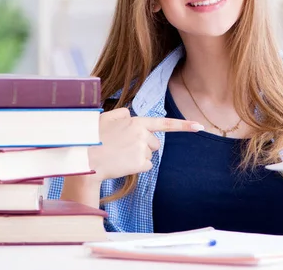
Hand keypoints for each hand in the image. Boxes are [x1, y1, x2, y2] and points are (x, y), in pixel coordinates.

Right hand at [88, 108, 203, 181]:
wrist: (83, 159)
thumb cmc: (90, 138)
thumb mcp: (105, 118)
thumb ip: (122, 114)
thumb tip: (130, 114)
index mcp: (135, 121)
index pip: (164, 123)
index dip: (184, 125)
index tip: (199, 127)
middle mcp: (142, 133)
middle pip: (154, 143)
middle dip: (143, 145)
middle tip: (121, 147)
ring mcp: (142, 148)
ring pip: (148, 155)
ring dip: (137, 156)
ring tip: (118, 155)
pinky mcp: (140, 163)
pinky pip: (145, 166)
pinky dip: (136, 167)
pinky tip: (121, 164)